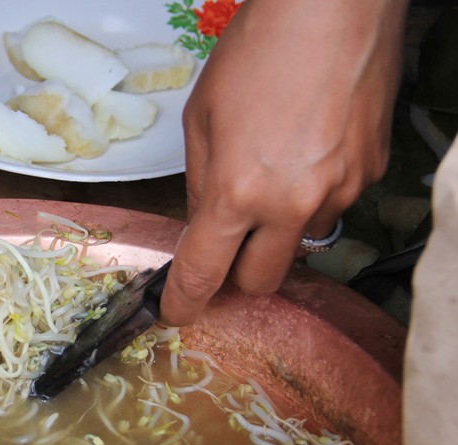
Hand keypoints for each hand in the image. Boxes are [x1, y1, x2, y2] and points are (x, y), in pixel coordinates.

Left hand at [160, 0, 407, 325]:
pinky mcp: (370, 173)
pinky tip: (308, 147)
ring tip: (277, 167)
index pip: (204, 272)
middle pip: (262, 281)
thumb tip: (200, 225)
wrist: (331, 9)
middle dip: (239, 272)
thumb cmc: (258, 53)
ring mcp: (338, 191)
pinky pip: (334, 203)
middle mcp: (292, 204)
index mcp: (238, 192)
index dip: (185, 301)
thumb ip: (200, 183)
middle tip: (230, 242)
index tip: (177, 312)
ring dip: (281, 226)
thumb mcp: (201, 120)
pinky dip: (314, 191)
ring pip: (302, 242)